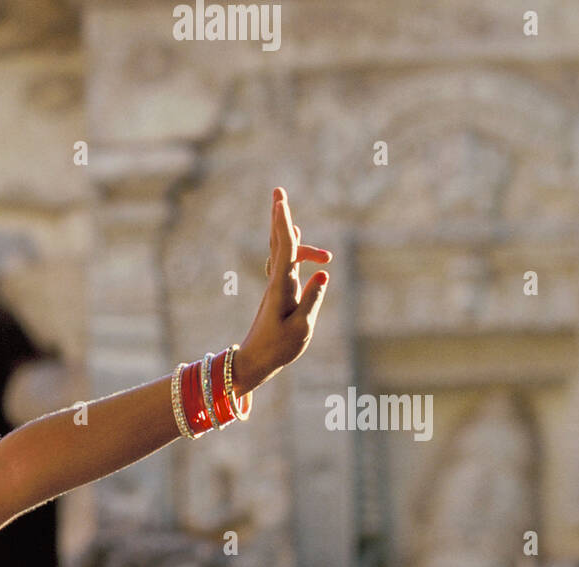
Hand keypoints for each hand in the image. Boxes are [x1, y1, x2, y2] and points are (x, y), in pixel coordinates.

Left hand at [234, 188, 332, 394]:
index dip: (283, 224)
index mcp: (281, 288)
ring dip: (287, 231)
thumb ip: (312, 300)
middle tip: (277, 192)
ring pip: (280, 252)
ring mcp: (275, 287)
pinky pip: (282, 262)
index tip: (280, 202)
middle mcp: (276, 283)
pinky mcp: (277, 293)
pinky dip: (288, 247)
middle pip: (278, 243)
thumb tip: (324, 275)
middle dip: (279, 217)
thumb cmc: (278, 349)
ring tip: (288, 213)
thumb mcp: (301, 328)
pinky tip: (293, 239)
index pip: (285, 250)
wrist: (254, 362)